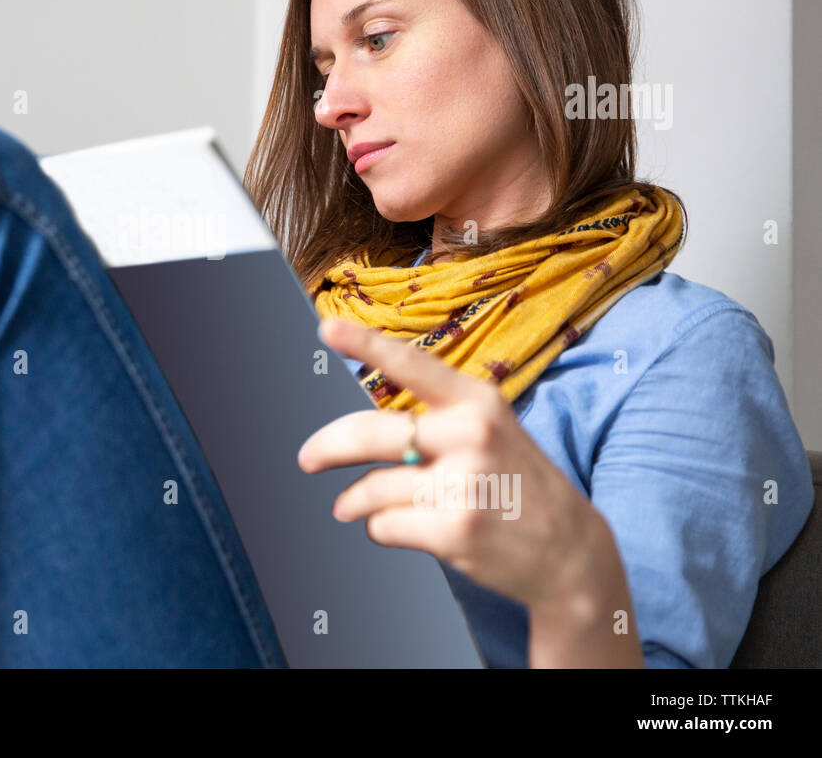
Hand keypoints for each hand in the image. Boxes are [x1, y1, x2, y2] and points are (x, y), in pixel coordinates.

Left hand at [297, 317, 610, 612]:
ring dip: (354, 501)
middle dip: (327, 447)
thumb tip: (362, 424)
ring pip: (372, 487)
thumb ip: (437, 418)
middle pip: (370, 432)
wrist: (570, 552)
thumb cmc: (517, 484)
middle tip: (308, 458)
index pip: (411, 364)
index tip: (327, 327)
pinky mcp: (455, 531)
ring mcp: (464, 484)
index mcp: (477, 401)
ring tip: (353, 505)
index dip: (365, 344)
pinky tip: (400, 527)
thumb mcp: (492, 430)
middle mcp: (471, 435)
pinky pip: (384, 525)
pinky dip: (379, 528)